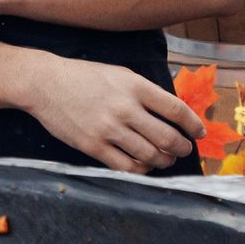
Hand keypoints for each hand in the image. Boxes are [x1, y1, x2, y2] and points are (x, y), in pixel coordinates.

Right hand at [16, 59, 201, 174]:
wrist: (45, 84)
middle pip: (168, 138)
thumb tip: (171, 113)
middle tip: (184, 150)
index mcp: (135, 87)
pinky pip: (126, 166)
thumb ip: (145, 92)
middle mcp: (125, 109)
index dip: (194, 124)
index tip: (199, 132)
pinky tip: (144, 165)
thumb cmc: (84, 77)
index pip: (176, 110)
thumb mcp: (119, 74)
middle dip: (183, 148)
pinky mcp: (93, 146)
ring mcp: (109, 129)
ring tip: (166, 159)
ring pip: (150, 155)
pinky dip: (141, 169)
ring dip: (164, 161)